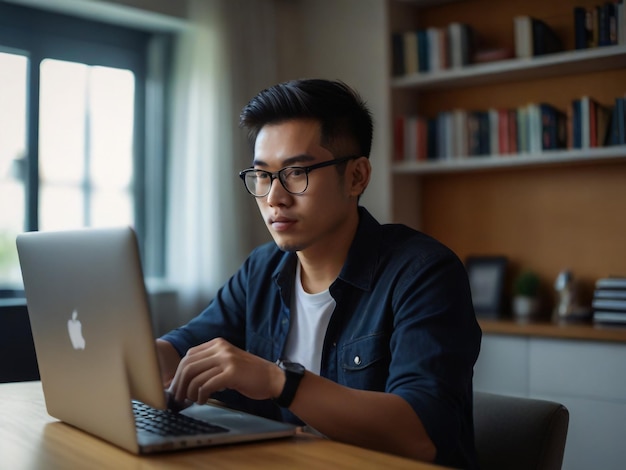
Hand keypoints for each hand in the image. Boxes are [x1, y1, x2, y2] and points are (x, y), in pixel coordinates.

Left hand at [168, 337, 284, 404]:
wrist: (273, 378)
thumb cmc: (249, 374)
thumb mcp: (228, 362)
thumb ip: (210, 365)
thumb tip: (185, 379)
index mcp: (218, 343)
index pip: (189, 356)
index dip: (179, 373)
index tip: (176, 386)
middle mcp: (221, 348)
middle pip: (189, 365)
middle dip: (179, 383)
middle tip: (177, 397)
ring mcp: (227, 359)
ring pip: (196, 376)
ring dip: (189, 391)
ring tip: (192, 400)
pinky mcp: (232, 373)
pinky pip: (207, 385)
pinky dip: (201, 395)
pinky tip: (202, 400)